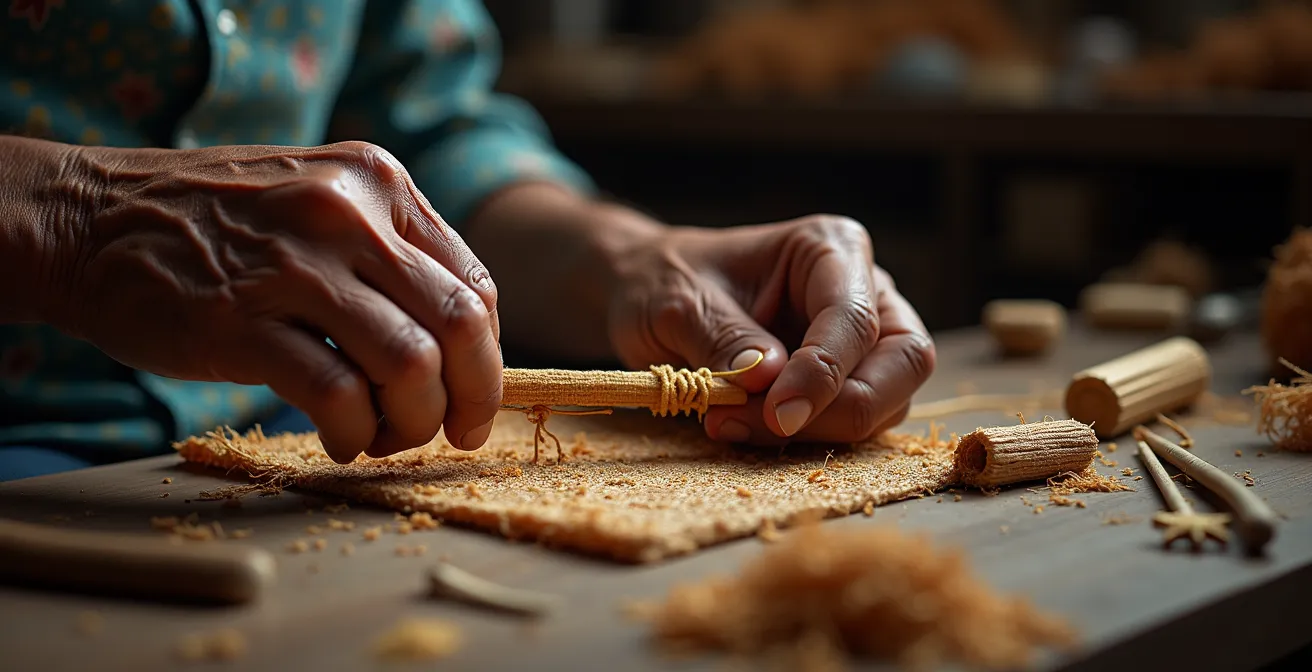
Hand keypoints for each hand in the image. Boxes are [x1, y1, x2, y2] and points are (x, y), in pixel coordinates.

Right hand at [51, 141, 501, 461]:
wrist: (85, 218)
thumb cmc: (213, 224)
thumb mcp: (317, 201)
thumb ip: (386, 254)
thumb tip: (459, 344)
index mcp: (378, 184)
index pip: (475, 285)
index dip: (487, 357)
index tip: (471, 396)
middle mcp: (348, 214)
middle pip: (460, 325)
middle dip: (472, 398)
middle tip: (454, 432)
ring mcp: (294, 265)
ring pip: (410, 364)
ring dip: (413, 422)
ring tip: (384, 437)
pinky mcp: (241, 321)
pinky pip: (337, 394)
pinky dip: (355, 433)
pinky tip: (341, 440)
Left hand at [607, 215, 934, 443]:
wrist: (646, 294)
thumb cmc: (664, 282)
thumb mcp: (678, 303)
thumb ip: (724, 339)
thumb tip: (770, 379)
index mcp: (830, 248)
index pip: (856, 317)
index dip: (825, 372)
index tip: (779, 413)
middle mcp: (861, 291)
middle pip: (903, 362)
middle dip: (844, 408)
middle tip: (772, 427)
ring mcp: (861, 341)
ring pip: (886, 402)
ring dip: (820, 431)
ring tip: (732, 424)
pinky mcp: (844, 383)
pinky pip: (853, 424)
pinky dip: (807, 440)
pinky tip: (744, 430)